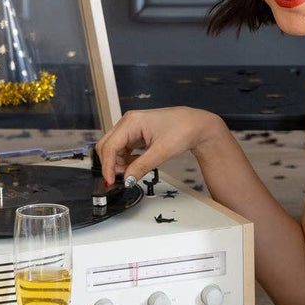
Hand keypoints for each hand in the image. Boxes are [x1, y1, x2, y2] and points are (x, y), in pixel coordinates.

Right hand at [95, 106, 221, 186]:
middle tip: (122, 178)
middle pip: (107, 145)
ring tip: (133, 171)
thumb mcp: (161, 152)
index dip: (108, 166)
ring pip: (114, 147)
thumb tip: (126, 179)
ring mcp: (132, 126)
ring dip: (119, 162)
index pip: (110, 146)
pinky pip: (123, 147)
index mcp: (131, 122)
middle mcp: (128, 121)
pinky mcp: (136, 132)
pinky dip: (126, 158)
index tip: (110, 182)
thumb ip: (141, 166)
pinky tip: (136, 164)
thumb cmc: (182, 131)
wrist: (196, 125)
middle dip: (111, 163)